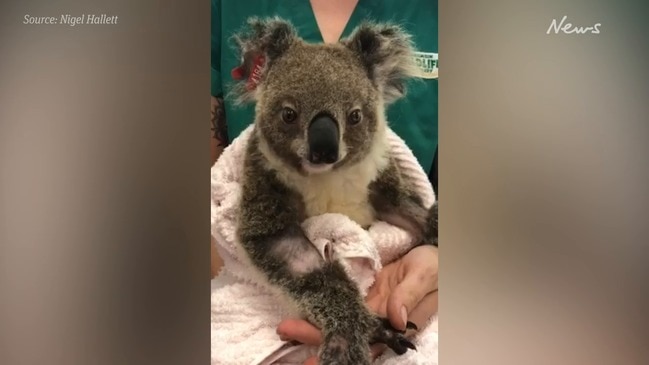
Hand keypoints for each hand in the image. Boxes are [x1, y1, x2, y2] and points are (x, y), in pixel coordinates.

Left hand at [276, 245, 438, 363]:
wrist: (439, 253)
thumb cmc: (437, 265)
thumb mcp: (427, 274)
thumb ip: (409, 294)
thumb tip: (394, 316)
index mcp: (396, 324)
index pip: (363, 343)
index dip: (339, 349)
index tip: (316, 357)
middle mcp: (380, 320)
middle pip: (344, 333)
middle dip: (315, 336)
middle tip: (286, 332)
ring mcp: (372, 307)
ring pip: (339, 320)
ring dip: (314, 323)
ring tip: (286, 326)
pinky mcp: (367, 293)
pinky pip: (343, 302)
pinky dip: (324, 306)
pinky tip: (305, 307)